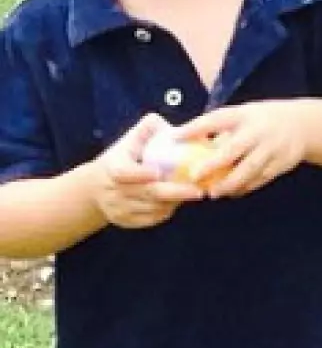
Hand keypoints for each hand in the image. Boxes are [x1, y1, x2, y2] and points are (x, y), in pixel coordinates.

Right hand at [89, 114, 206, 228]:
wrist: (96, 187)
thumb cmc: (123, 157)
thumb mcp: (130, 140)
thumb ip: (148, 129)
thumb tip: (171, 125)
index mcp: (111, 166)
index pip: (122, 172)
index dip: (139, 174)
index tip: (158, 172)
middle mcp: (112, 190)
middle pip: (145, 194)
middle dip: (174, 192)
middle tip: (199, 190)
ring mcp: (117, 208)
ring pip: (152, 208)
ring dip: (174, 202)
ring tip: (193, 192)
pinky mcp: (125, 221)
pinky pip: (150, 219)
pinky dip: (166, 211)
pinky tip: (178, 201)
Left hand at [172, 100, 308, 198]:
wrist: (302, 125)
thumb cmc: (261, 120)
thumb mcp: (242, 115)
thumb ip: (219, 128)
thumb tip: (183, 141)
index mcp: (244, 115)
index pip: (216, 120)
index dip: (196, 128)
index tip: (175, 137)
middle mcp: (258, 132)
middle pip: (234, 150)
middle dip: (213, 164)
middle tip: (194, 176)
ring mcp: (271, 149)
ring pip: (248, 169)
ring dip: (229, 183)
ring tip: (212, 193)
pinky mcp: (281, 164)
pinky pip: (260, 179)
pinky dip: (245, 187)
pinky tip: (232, 193)